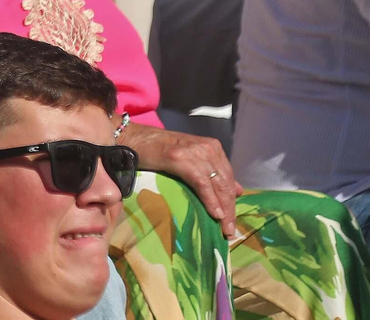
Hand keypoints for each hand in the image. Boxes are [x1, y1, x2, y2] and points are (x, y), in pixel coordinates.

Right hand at [120, 123, 241, 236]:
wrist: (131, 138)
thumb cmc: (157, 150)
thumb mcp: (190, 159)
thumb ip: (212, 172)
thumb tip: (238, 191)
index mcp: (212, 148)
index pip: (228, 178)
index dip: (232, 201)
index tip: (232, 221)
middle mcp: (207, 148)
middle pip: (225, 183)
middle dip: (230, 209)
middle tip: (230, 231)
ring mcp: (194, 152)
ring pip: (217, 185)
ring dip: (223, 209)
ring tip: (224, 229)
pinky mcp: (181, 158)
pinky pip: (201, 183)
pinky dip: (210, 200)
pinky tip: (214, 214)